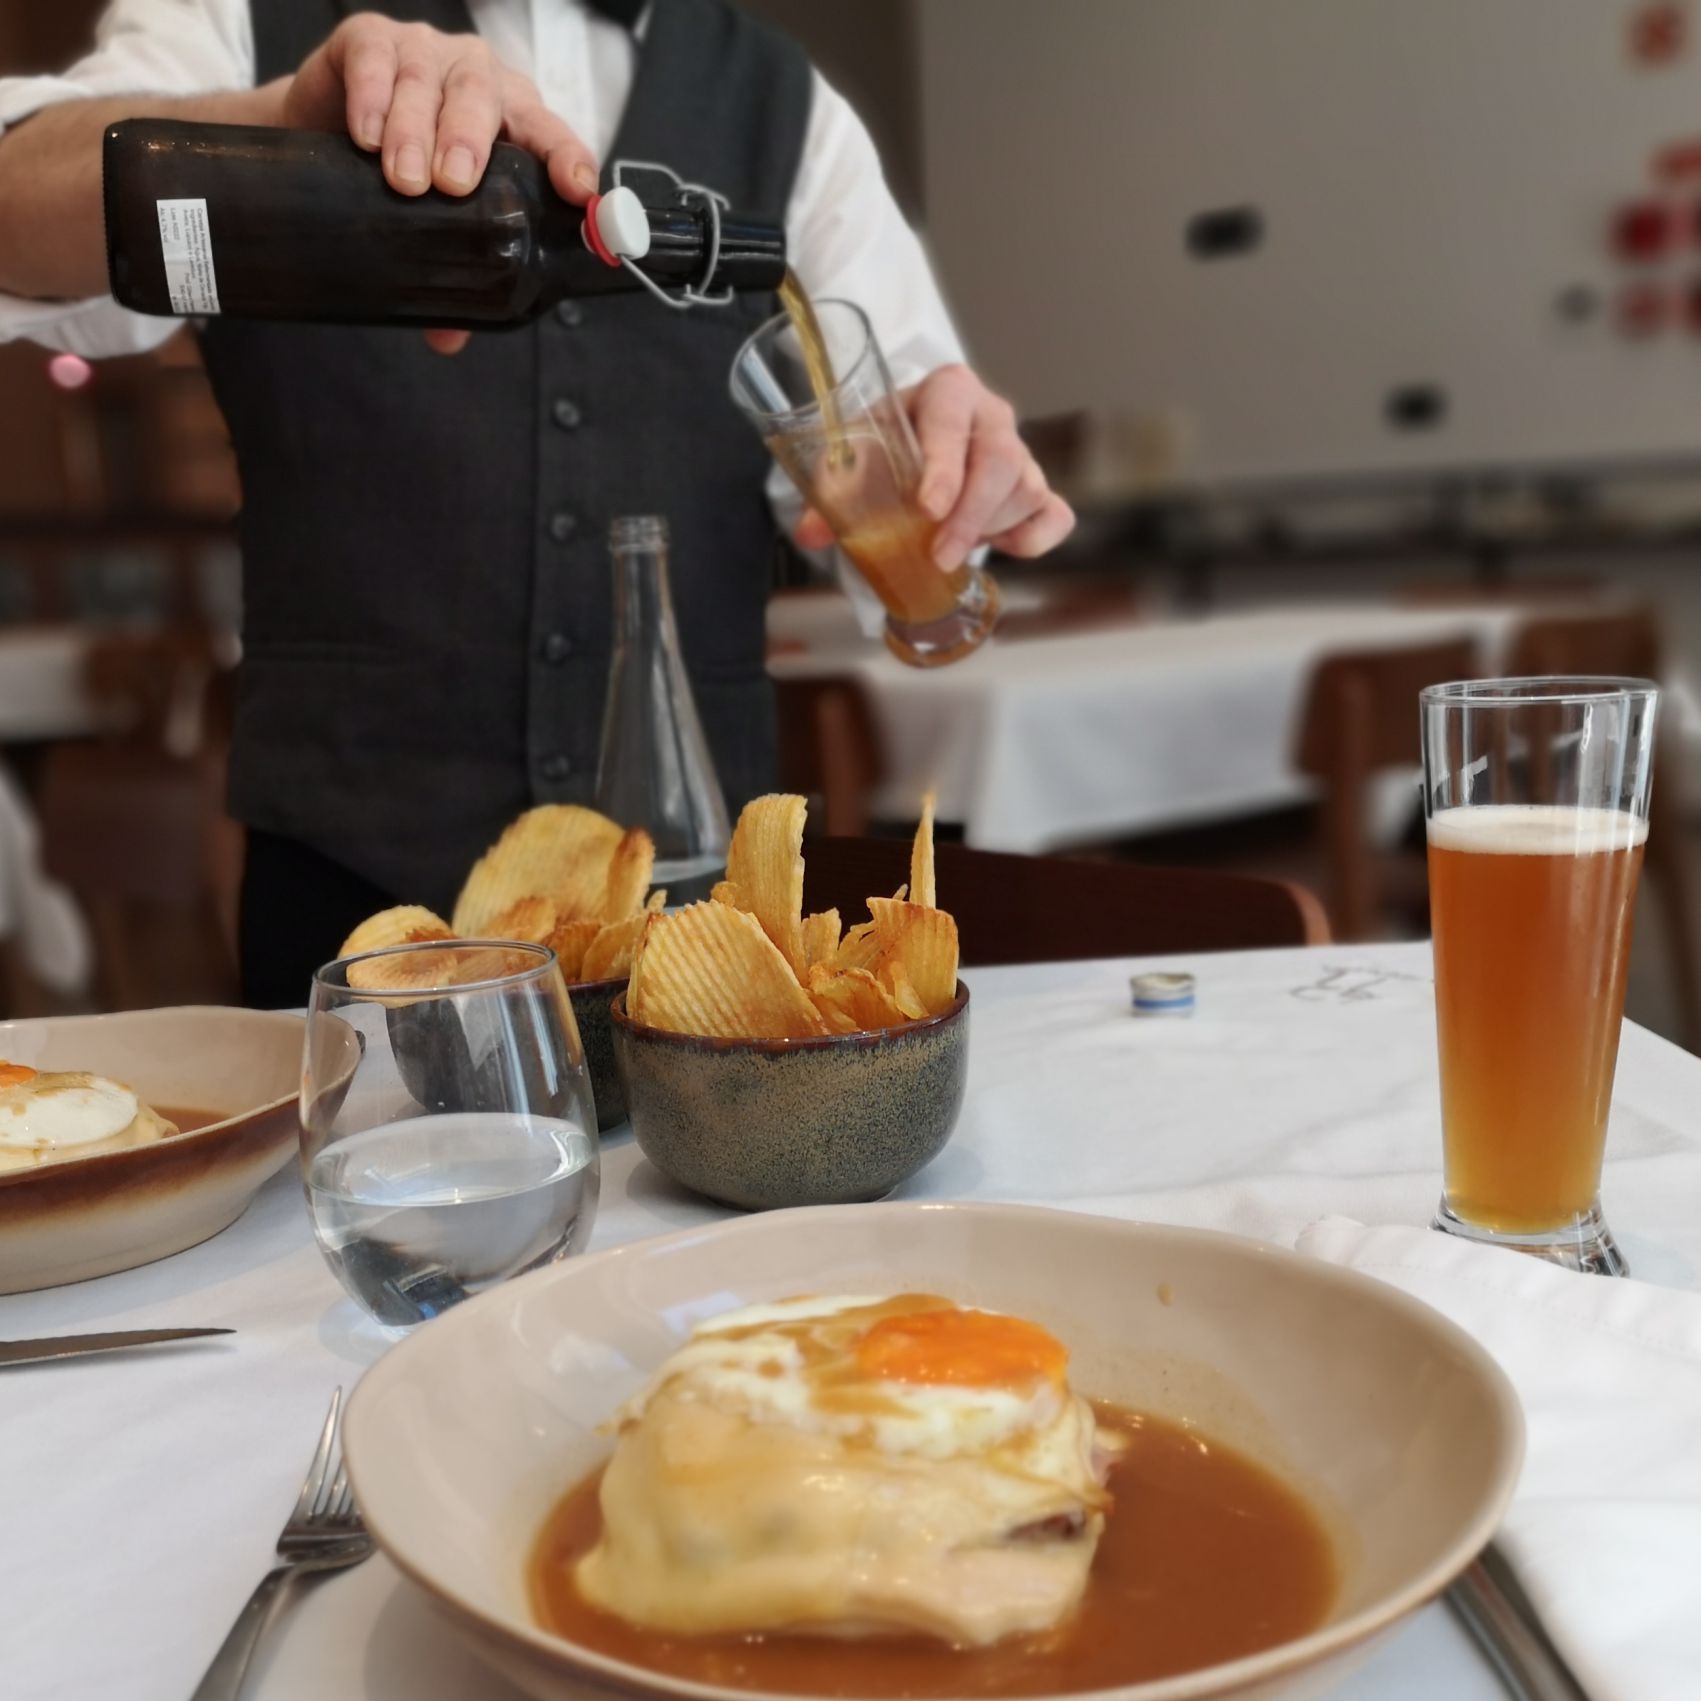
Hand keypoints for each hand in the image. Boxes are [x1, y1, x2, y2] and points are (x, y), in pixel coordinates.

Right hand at [283, 13, 598, 353]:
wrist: (319, 134)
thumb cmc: (398, 175)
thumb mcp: (435, 223)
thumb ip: (452, 271)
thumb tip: (448, 337)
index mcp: (510, 122)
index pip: (551, 137)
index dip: (567, 160)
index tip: (577, 191)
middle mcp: (474, 80)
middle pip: (484, 98)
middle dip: (470, 141)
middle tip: (453, 185)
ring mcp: (424, 54)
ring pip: (427, 81)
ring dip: (415, 131)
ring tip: (403, 178)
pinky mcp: (368, 38)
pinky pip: (375, 57)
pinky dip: (371, 96)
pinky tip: (364, 135)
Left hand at [793, 365, 1074, 566]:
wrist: (916, 443)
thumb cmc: (887, 444)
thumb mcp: (856, 454)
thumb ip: (833, 490)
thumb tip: (813, 533)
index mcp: (948, 390)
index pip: (952, 421)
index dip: (944, 467)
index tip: (926, 508)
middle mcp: (992, 416)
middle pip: (1002, 460)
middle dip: (971, 515)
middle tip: (939, 555)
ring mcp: (1022, 451)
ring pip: (1026, 491)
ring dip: (989, 529)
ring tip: (950, 545)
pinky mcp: (1037, 488)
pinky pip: (1055, 516)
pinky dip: (1034, 540)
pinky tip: (1002, 548)